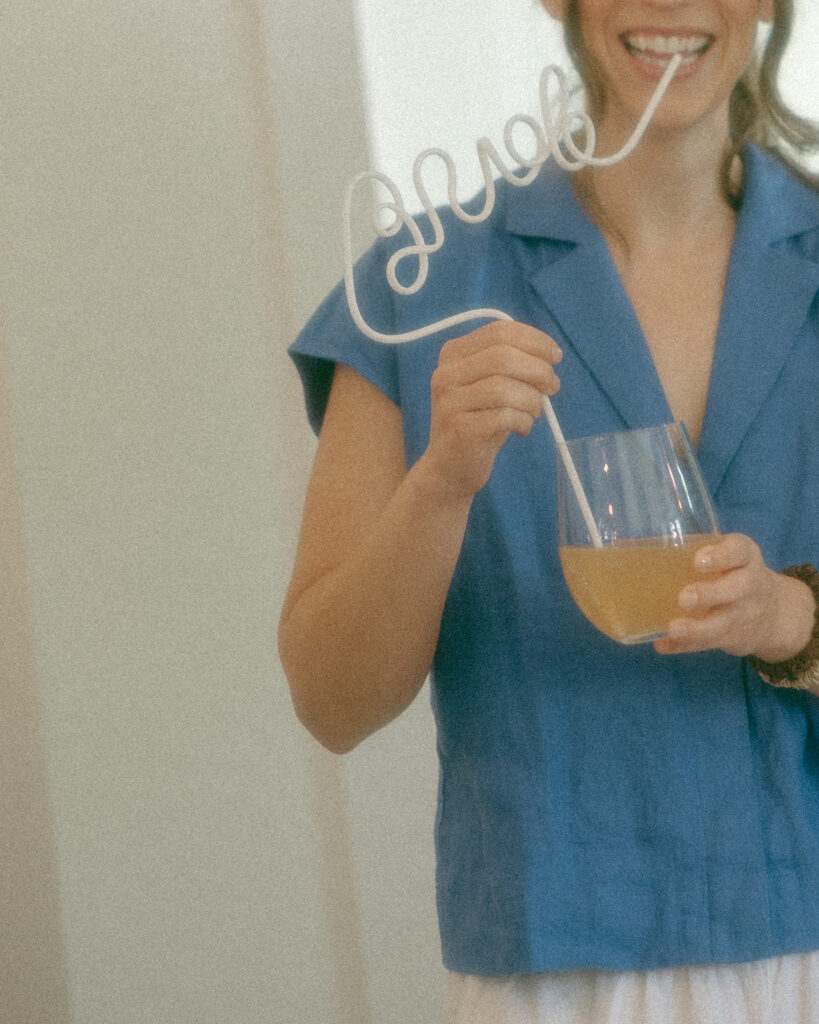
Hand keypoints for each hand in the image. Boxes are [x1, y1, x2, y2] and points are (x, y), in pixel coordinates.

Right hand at [417, 321, 561, 500]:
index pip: (499, 331)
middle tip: (552, 386)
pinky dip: (524, 421)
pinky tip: (522, 429)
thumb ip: (512, 364)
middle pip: (503, 356)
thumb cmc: (478, 421)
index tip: (555, 356)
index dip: (535, 340)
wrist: (449, 466)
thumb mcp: (490, 385)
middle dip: (538, 369)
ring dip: (532, 399)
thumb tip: (550, 357)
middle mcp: (446, 373)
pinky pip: (505, 416)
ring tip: (535, 412)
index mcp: (453, 353)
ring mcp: (450, 401)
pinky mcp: (460, 428)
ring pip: (505, 387)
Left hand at [654, 533, 814, 661]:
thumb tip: (639, 548)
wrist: (775, 614)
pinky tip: (663, 644)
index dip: (721, 556)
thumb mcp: (730, 556)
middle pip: (739, 588)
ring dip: (697, 629)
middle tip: (684, 598)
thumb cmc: (734, 574)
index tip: (698, 561)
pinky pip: (709, 644)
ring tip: (674, 629)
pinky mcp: (733, 638)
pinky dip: (685, 646)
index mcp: (746, 558)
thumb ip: (698, 550)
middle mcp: (750, 585)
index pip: (740, 551)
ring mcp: (743, 615)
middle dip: (711, 594)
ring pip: (724, 624)